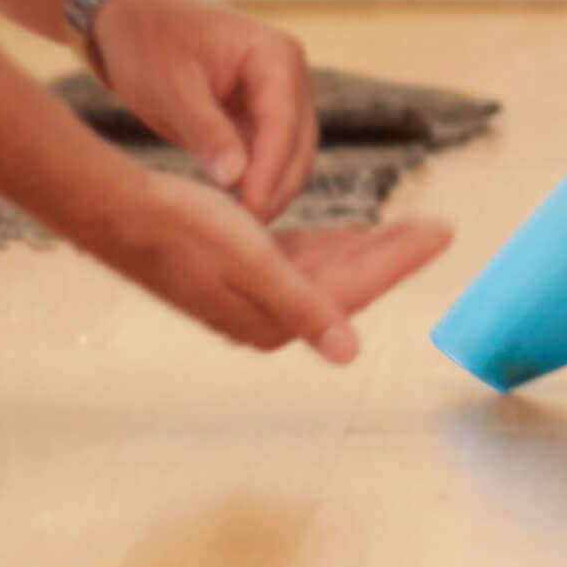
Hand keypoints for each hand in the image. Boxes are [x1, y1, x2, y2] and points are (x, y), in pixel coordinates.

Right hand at [81, 165, 452, 361]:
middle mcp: (269, 315)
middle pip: (349, 282)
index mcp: (275, 318)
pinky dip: (329, 246)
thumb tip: (349, 352)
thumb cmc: (186, 230)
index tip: (444, 231)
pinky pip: (300, 262)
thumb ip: (304, 305)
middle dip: (394, 253)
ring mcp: (254, 295)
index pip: (358, 289)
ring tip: (406, 226)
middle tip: (438, 225)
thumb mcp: (251, 261)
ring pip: (328, 271)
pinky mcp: (241, 272)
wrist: (122, 214)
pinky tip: (347, 233)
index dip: (403, 259)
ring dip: (366, 249)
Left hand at [88, 0, 318, 222]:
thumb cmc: (149, 42)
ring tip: (231, 232)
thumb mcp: (171, 86)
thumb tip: (236, 180)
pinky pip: (270, 157)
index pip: (284, 124)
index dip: (268, 173)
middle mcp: (289, 74)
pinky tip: (228, 213)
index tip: (247, 218)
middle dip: (274, 191)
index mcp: (275, 56)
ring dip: (268, 193)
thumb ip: (206, 130)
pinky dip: (255, 184)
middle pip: (298, 147)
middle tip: (238, 238)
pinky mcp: (263, 115)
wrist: (134, 18)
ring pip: (291, 158)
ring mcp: (280, 95)